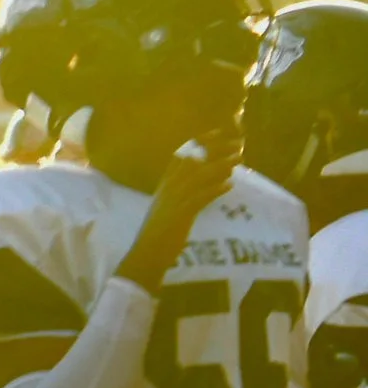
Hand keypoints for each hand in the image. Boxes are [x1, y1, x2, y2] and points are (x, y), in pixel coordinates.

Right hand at [117, 137, 238, 292]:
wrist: (147, 254)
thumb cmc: (158, 234)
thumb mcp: (167, 208)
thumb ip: (181, 193)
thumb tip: (204, 184)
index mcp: (165, 185)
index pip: (181, 156)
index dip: (199, 142)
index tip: (218, 133)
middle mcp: (169, 188)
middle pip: (193, 160)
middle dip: (217, 149)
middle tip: (238, 144)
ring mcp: (175, 199)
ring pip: (200, 175)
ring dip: (221, 165)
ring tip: (239, 160)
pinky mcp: (182, 213)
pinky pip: (201, 197)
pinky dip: (215, 189)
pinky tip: (229, 185)